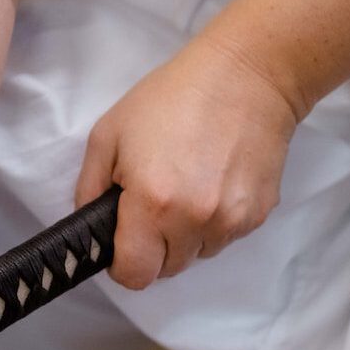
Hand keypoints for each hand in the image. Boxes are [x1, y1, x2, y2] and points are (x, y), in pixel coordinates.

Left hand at [75, 34, 300, 288]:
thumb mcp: (108, 134)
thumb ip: (90, 189)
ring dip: (186, 235)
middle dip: (154, 246)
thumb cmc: (170, 99)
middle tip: (152, 203)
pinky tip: (213, 182)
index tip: (122, 239)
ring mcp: (232, 220)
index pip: (134, 274)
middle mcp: (195, 220)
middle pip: (166, 269)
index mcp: (153, 203)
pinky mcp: (259, 214)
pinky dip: (214, 222)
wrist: (246, 76)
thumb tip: (93, 229)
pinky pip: (225, 237)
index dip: (122, 263)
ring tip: (187, 187)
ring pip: (198, 254)